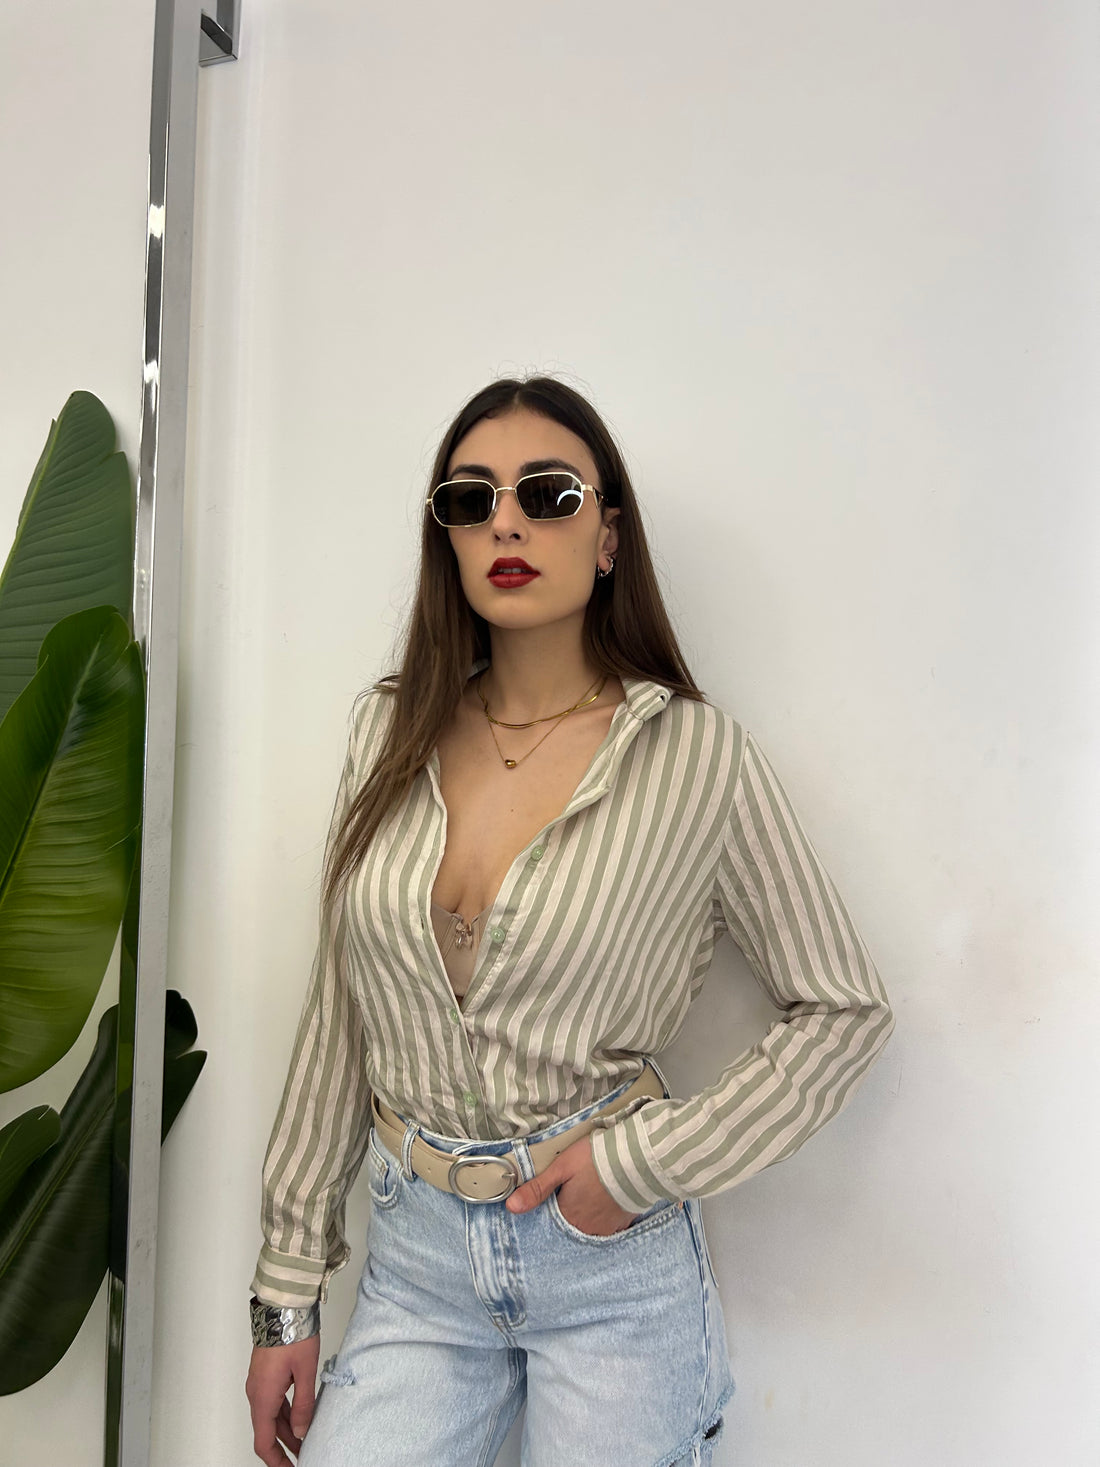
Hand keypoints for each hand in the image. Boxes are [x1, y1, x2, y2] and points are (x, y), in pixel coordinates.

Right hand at [245, 1335, 319, 1464]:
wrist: (282, 1304)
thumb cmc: (293, 1332)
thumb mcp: (305, 1371)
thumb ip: (304, 1404)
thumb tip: (302, 1431)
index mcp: (263, 1396)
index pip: (263, 1441)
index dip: (276, 1460)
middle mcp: (256, 1392)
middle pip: (267, 1430)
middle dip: (284, 1447)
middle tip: (303, 1456)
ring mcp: (259, 1382)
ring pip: (270, 1415)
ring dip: (286, 1430)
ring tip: (305, 1439)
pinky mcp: (264, 1373)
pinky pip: (272, 1401)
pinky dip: (284, 1413)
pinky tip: (299, 1416)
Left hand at [505, 1135, 637, 1235]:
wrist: (636, 1158)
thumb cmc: (596, 1159)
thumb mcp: (561, 1168)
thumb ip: (537, 1189)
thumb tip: (511, 1207)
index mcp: (569, 1216)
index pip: (551, 1223)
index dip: (549, 1211)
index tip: (551, 1201)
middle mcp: (587, 1227)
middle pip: (571, 1226)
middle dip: (568, 1215)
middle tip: (571, 1197)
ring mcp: (607, 1227)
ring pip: (590, 1228)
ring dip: (586, 1217)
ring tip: (588, 1199)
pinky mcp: (624, 1221)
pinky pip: (610, 1227)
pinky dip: (604, 1218)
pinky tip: (605, 1205)